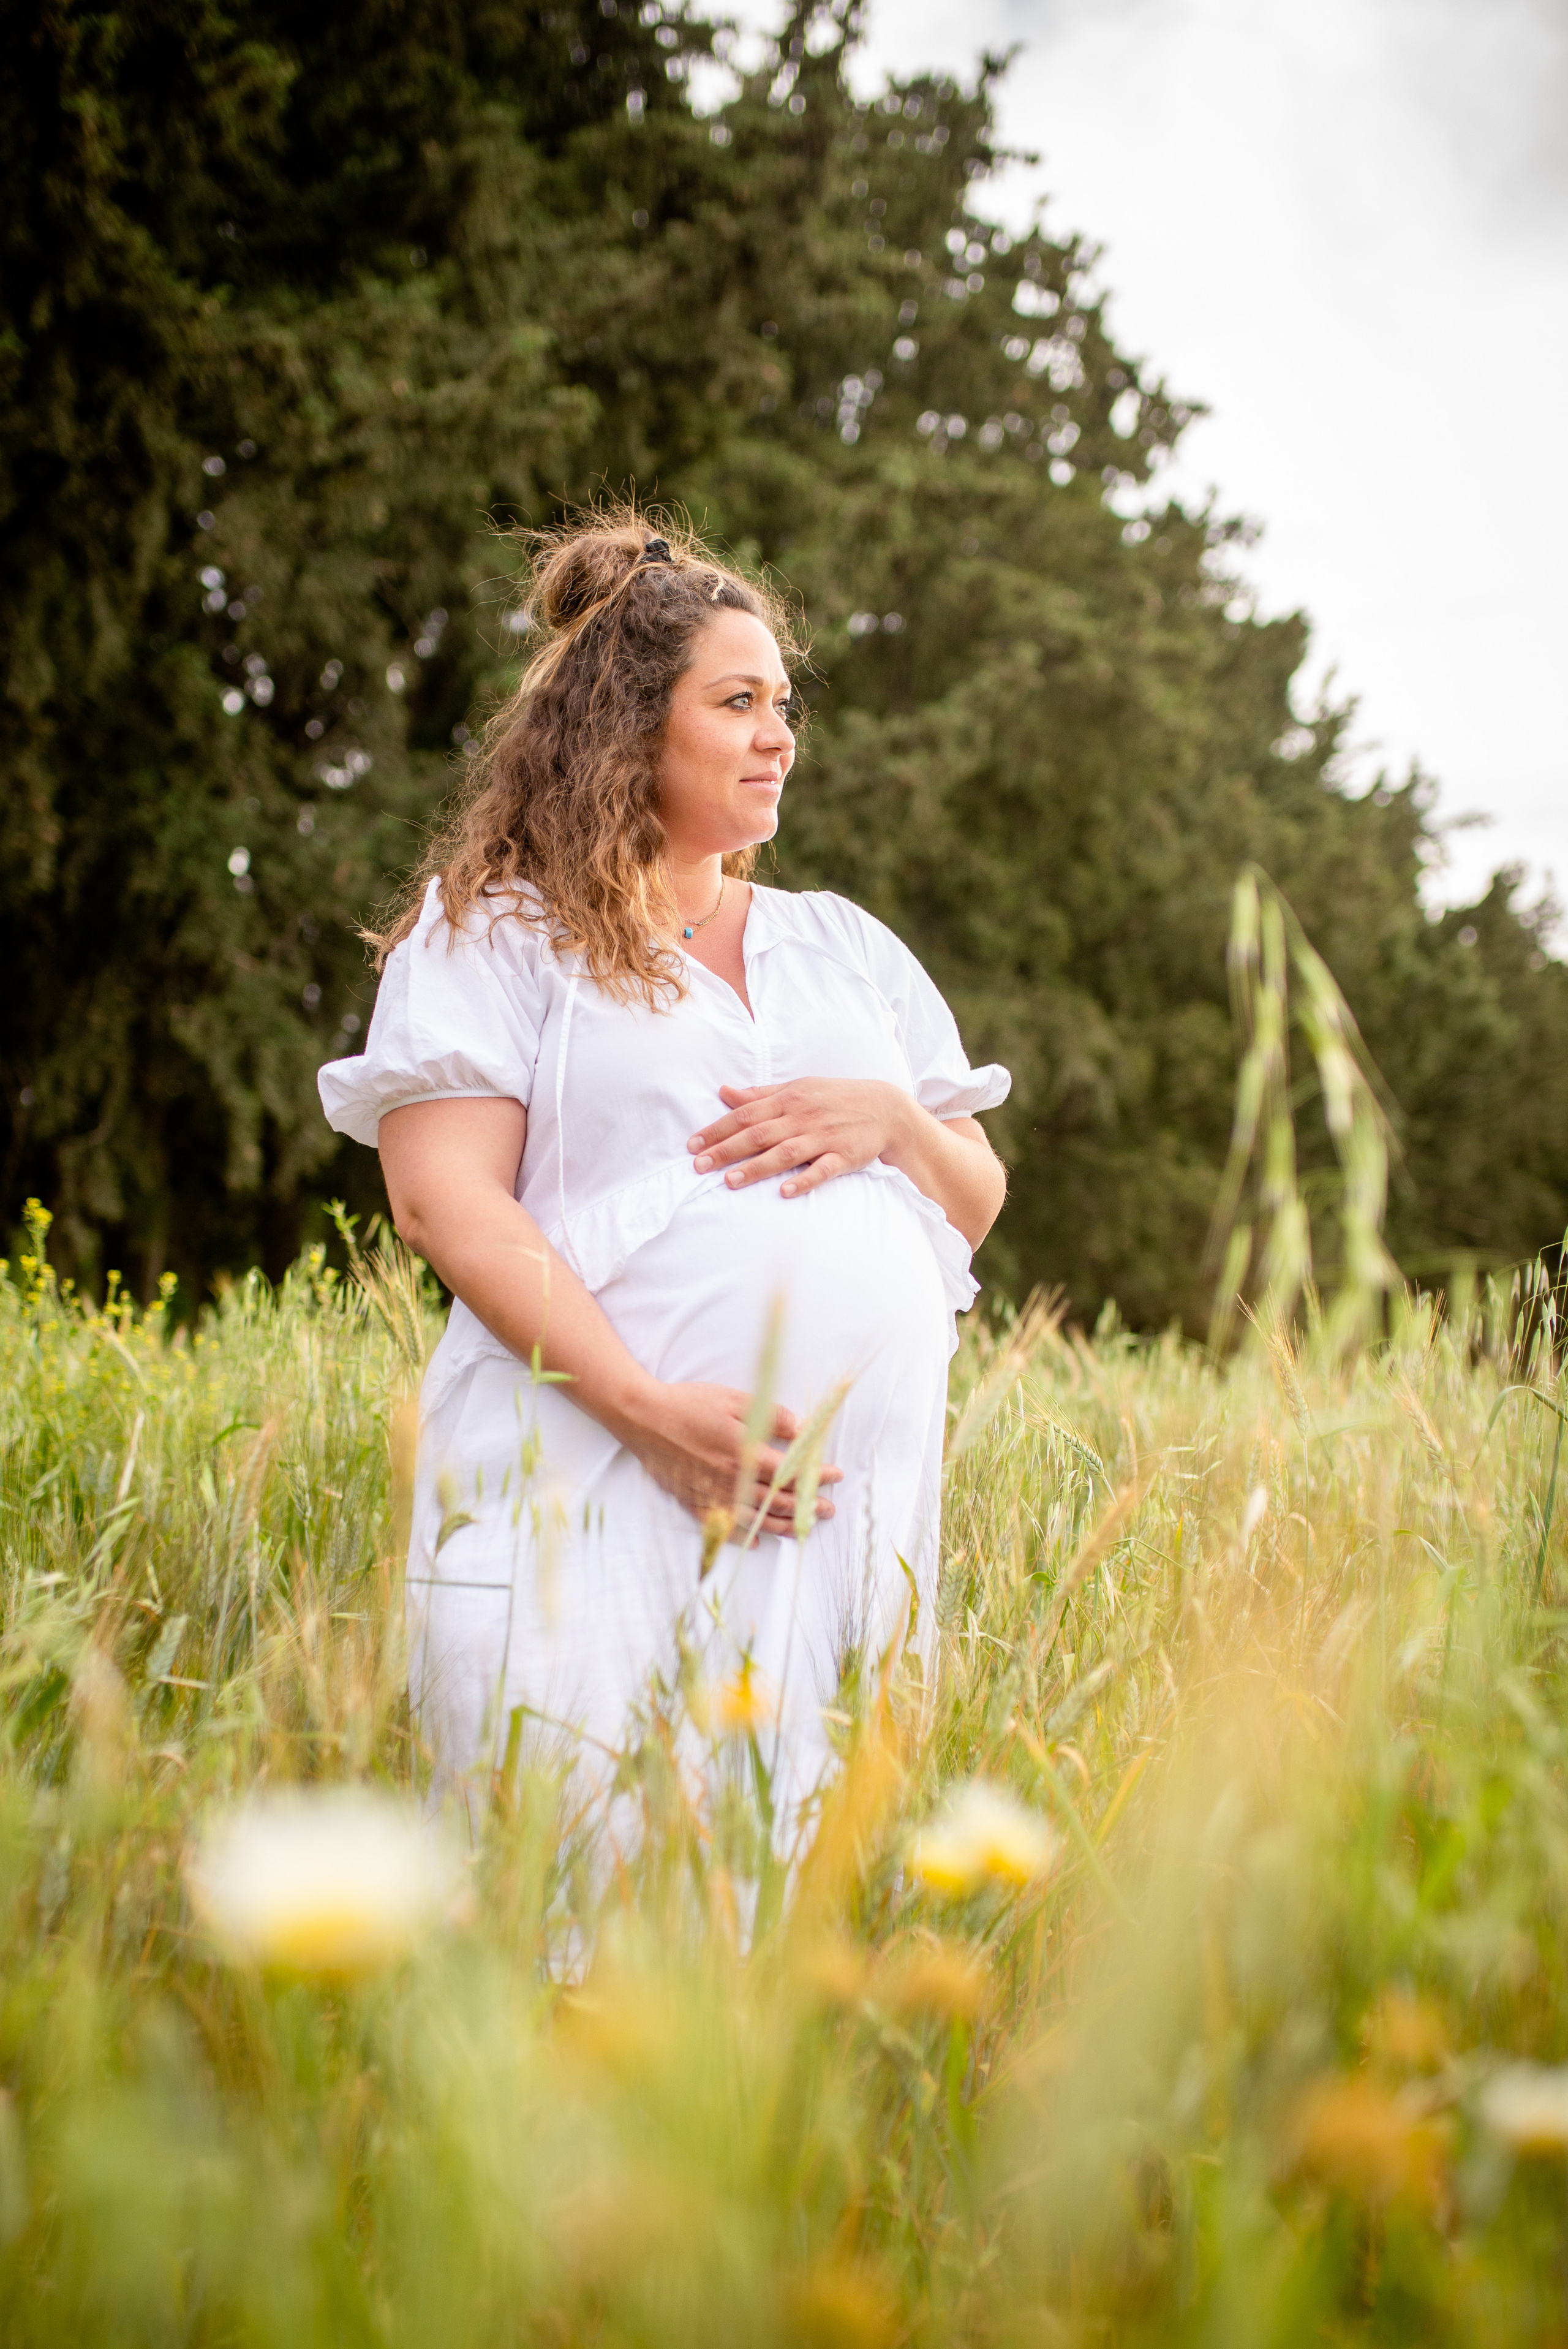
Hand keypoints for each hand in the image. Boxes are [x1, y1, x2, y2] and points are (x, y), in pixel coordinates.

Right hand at [619, 1379, 841, 1540]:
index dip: (816, 1476)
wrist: (643, 1418)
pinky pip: (725, 1527)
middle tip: (827, 1510)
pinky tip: (758, 1541)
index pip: (791, 1473)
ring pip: (756, 1519)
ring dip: (784, 1525)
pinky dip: (745, 1536)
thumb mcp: (733, 1399)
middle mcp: (732, 1481)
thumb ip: (769, 1416)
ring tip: (804, 1529)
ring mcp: (713, 1496)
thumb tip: (799, 1429)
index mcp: (745, 1454)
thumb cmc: (688, 1404)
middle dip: (807, 1506)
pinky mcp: (695, 1502)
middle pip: (778, 1501)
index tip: (835, 1476)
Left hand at [687, 1079, 913, 1198]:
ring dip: (757, 1167)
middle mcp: (803, 1116)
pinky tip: (785, 1191)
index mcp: (789, 1098)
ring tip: (731, 1181)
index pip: (745, 1114)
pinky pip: (822, 1169)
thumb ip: (761, 1094)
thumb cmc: (835, 1098)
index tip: (692, 1146)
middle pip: (759, 1134)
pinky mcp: (844, 1156)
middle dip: (727, 1150)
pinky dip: (804, 1180)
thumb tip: (725, 1092)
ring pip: (786, 1152)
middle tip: (699, 1166)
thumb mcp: (798, 1089)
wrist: (886, 1108)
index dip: (717, 1130)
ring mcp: (824, 1137)